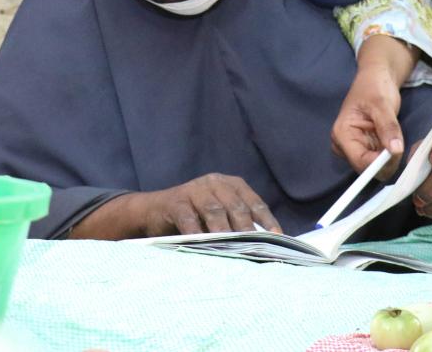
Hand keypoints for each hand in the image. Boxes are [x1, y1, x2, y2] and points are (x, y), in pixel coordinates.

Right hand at [138, 173, 281, 235]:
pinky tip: (203, 245)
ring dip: (224, 231)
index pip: (253, 202)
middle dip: (247, 228)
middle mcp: (214, 182)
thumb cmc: (195, 218)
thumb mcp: (218, 217)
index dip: (266, 220)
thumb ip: (236, 225)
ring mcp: (194, 190)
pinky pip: (188, 218)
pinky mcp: (175, 201)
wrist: (154, 212)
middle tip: (256, 247)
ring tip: (233, 248)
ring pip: (214, 211)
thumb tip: (264, 247)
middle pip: (235, 206)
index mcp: (230, 184)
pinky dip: (196, 232)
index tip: (277, 238)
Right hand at [331, 35, 416, 178]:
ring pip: (376, 168)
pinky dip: (391, 156)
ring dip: (390, 159)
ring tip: (397, 139)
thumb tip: (395, 150)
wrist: (377, 78)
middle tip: (400, 144)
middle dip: (386, 162)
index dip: (380, 163)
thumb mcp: (382, 104)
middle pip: (367, 169)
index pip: (360, 162)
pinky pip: (381, 161)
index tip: (398, 151)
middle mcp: (345, 146)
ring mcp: (356, 149)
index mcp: (342, 135)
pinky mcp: (366, 149)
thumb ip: (388, 127)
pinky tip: (394, 142)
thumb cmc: (374, 87)